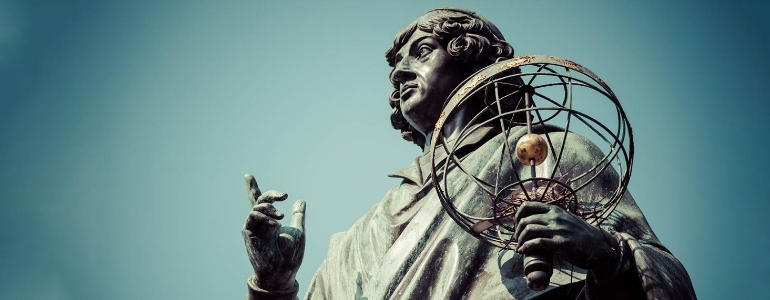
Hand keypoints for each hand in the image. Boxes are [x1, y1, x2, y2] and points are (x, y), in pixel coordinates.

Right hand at [242, 174, 305, 290]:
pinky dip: (264, 217)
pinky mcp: (249, 232)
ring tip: (281, 216)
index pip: (261, 202)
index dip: (253, 188)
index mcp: (270, 221)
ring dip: (269, 208)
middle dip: (270, 194)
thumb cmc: (291, 254)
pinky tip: (275, 224)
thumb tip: (300, 200)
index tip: (247, 175)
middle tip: (283, 195)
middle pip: (258, 200)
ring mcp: (254, 227)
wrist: (284, 269)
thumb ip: (298, 215)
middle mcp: (260, 223)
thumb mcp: (298, 230)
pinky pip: (252, 217)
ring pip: (257, 207)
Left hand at [514, 201, 617, 272]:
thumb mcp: (566, 219)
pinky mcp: (561, 243)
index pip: (527, 205)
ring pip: (529, 230)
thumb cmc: (581, 234)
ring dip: (520, 240)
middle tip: (517, 240)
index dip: (517, 216)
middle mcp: (555, 217)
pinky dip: (526, 247)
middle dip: (517, 231)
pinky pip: (537, 243)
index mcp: (555, 210)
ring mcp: (558, 230)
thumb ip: (552, 217)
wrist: (599, 246)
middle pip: (525, 220)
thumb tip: (535, 220)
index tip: (517, 225)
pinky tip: (523, 251)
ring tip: (519, 247)